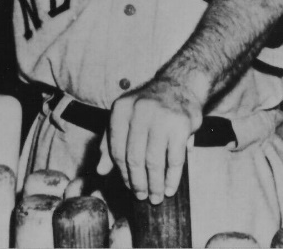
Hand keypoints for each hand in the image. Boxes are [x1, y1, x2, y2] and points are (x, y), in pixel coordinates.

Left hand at [96, 77, 203, 203]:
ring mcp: (162, 118)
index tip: (128, 186)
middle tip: (141, 196)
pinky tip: (169, 187)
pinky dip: (172, 178)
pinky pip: (174, 159)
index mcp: (122, 109)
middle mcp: (140, 111)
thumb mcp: (125, 117)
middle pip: (135, 158)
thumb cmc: (149, 105)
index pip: (117, 149)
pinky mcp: (181, 125)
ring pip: (154, 161)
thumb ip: (110, 142)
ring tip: (155, 196)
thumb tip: (101, 170)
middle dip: (138, 182)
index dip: (122, 172)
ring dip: (154, 184)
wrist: (180, 85)